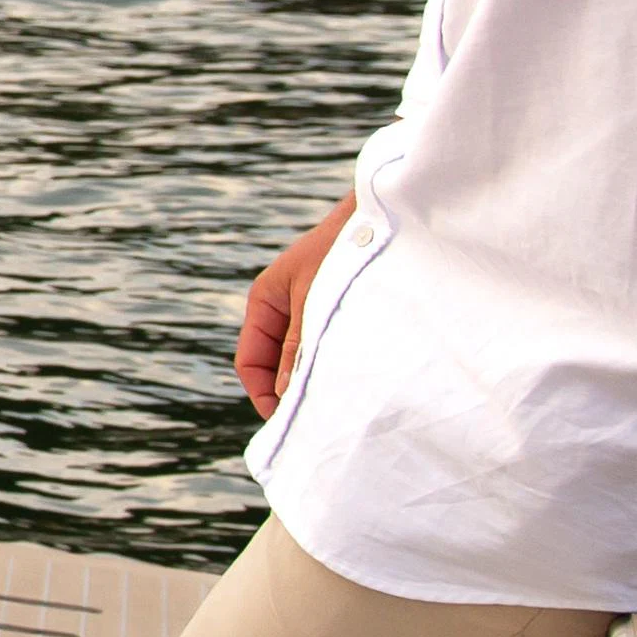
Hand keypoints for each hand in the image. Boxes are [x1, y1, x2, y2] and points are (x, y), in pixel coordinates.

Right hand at [233, 197, 356, 414]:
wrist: (386, 215)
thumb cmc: (346, 249)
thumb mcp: (315, 302)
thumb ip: (299, 348)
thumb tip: (286, 394)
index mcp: (265, 301)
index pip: (250, 363)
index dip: (264, 396)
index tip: (290, 422)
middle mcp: (284, 307)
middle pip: (275, 365)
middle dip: (291, 391)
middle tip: (318, 420)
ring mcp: (310, 309)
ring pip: (303, 357)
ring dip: (317, 377)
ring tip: (340, 399)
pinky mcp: (338, 310)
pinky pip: (327, 347)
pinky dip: (335, 364)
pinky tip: (356, 376)